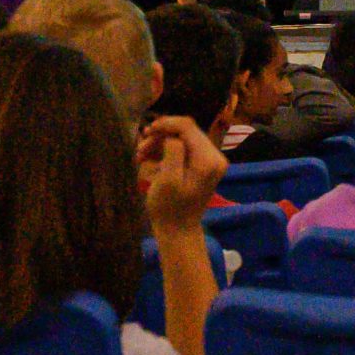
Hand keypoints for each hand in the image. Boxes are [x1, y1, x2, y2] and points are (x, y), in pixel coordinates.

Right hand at [137, 115, 226, 233]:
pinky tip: (150, 161)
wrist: (177, 230)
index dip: (166, 124)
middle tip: (140, 150)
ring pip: (182, 139)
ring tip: (140, 156)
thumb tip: (173, 136)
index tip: (146, 131)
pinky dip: (165, 152)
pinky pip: (183, 149)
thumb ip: (173, 152)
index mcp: (209, 159)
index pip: (188, 127)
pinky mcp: (201, 165)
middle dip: (160, 136)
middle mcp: (214, 156)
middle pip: (185, 131)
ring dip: (160, 144)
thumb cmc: (169, 208)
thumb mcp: (167, 179)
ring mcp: (209, 160)